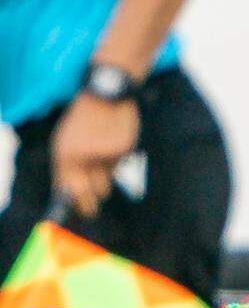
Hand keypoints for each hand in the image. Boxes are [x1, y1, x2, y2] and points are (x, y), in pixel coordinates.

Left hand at [50, 93, 140, 219]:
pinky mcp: (124, 150)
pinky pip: (121, 163)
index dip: (79, 204)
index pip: (71, 190)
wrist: (105, 96)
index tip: (85, 212)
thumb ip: (68, 166)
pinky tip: (113, 141)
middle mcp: (85, 158)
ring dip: (106, 171)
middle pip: (95, 190)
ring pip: (109, 176)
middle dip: (96, 198)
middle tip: (96, 204)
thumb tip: (73, 192)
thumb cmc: (82, 121)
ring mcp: (106, 154)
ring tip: (102, 150)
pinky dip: (118, 157)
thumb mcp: (66, 141)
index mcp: (66, 156)